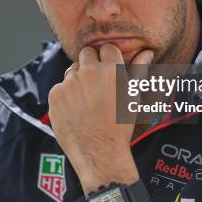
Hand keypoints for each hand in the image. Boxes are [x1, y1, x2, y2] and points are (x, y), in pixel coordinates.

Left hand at [48, 43, 153, 194]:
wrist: (100, 153)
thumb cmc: (120, 126)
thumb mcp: (133, 97)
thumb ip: (138, 70)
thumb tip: (146, 51)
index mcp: (111, 70)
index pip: (106, 48)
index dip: (108, 59)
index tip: (110, 71)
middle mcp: (88, 72)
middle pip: (86, 53)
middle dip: (91, 64)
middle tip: (97, 84)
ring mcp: (69, 83)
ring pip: (72, 70)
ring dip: (78, 79)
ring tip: (88, 101)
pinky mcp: (55, 95)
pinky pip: (60, 87)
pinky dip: (66, 95)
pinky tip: (76, 110)